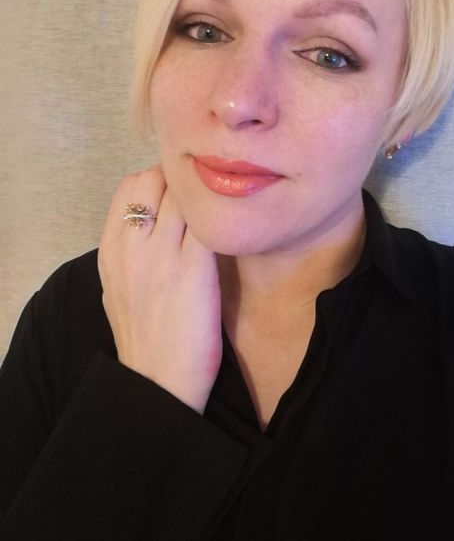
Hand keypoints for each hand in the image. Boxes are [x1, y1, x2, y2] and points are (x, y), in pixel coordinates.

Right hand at [98, 166, 221, 413]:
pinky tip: (234, 232)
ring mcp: (163, 256)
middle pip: (157, 179)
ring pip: (185, 195)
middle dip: (182, 181)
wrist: (158, 383)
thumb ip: (131, 248)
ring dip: (205, 199)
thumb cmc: (145, 336)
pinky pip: (210, 224)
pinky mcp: (195, 270)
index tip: (179, 194)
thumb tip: (151, 220)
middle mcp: (132, 246)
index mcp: (111, 249)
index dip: (159, 180)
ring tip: (219, 217)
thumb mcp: (118, 286)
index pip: (131, 185)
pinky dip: (223, 221)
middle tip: (203, 202)